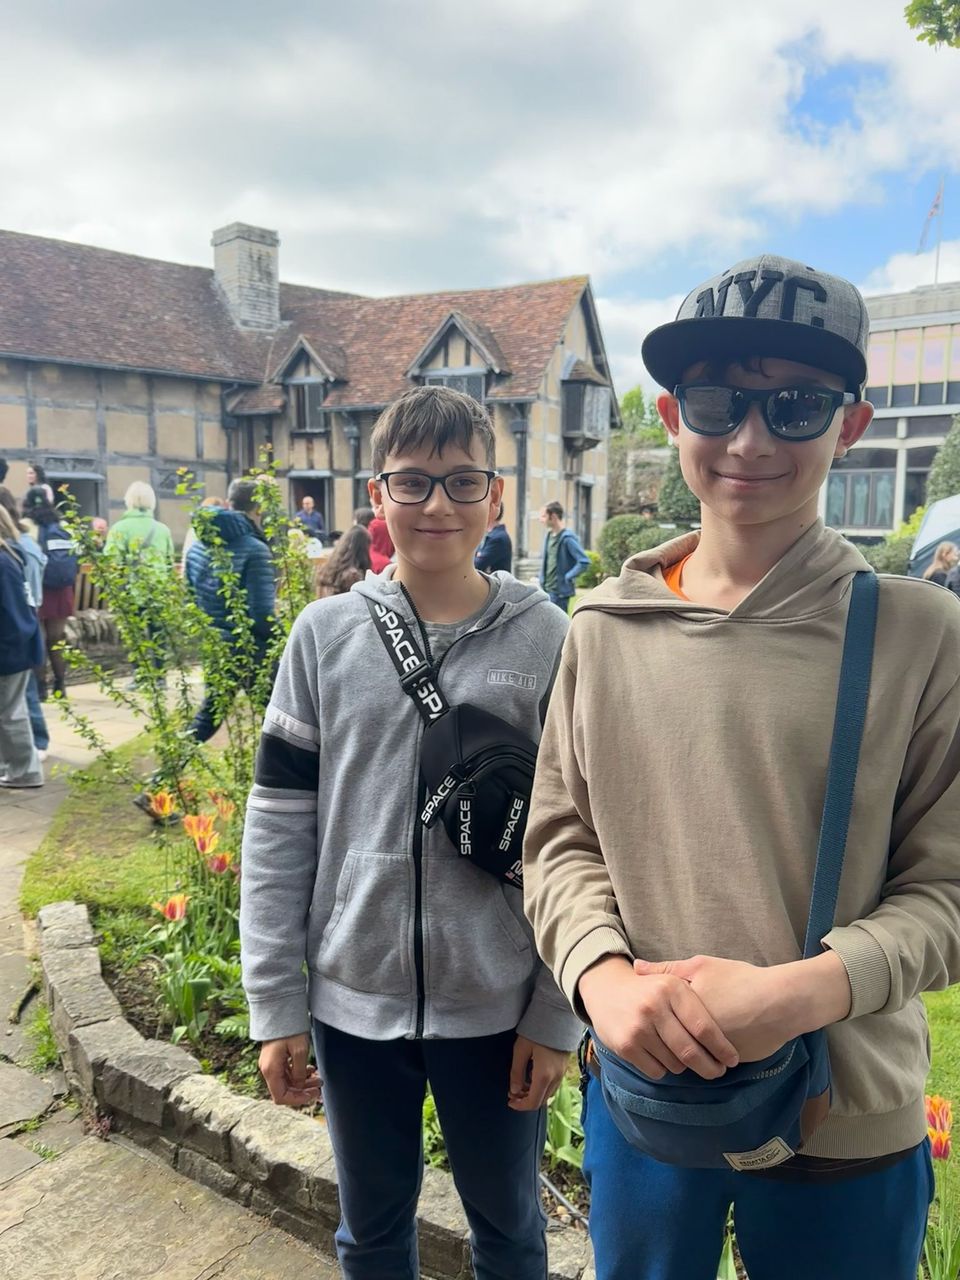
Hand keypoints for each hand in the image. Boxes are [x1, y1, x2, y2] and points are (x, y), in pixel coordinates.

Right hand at [258, 1034, 321, 1106]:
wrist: (281, 1010)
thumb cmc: (290, 1029)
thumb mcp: (300, 1051)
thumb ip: (300, 1072)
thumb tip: (299, 1087)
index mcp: (271, 1070)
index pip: (281, 1097)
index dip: (297, 1100)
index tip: (312, 1094)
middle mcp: (268, 1069)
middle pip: (284, 1090)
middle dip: (303, 1090)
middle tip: (319, 1085)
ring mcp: (271, 1064)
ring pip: (287, 1081)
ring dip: (302, 1082)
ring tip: (318, 1077)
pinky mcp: (275, 1059)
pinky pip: (286, 1072)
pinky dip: (298, 1074)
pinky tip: (310, 1069)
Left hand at [508, 1035, 569, 1110]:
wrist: (556, 1017)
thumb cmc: (536, 1031)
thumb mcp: (520, 1050)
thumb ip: (516, 1072)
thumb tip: (513, 1091)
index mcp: (543, 1075)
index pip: (532, 1102)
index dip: (520, 1106)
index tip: (509, 1101)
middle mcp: (555, 1078)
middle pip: (541, 1101)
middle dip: (525, 1101)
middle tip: (512, 1093)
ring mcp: (561, 1074)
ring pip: (547, 1094)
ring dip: (534, 1094)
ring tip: (520, 1085)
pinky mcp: (563, 1068)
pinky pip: (552, 1085)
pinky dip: (541, 1087)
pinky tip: (531, 1078)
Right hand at [579, 955, 738, 1080]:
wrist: (605, 990)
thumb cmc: (649, 989)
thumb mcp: (673, 981)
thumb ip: (698, 996)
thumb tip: (734, 1022)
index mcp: (671, 989)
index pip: (704, 1027)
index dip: (722, 1048)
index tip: (733, 1060)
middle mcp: (654, 1006)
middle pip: (690, 1051)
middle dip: (709, 1067)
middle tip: (718, 1071)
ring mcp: (638, 1027)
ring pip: (675, 1063)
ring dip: (684, 1066)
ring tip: (683, 1056)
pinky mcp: (626, 1045)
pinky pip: (656, 1070)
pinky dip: (663, 1068)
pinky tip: (661, 1055)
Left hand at [633, 952, 850, 1061]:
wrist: (781, 1001)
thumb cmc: (740, 979)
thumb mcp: (702, 966)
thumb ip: (667, 969)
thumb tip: (636, 968)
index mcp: (684, 1008)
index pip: (659, 1021)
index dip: (657, 1020)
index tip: (656, 1020)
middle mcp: (695, 1032)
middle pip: (671, 1041)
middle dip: (667, 1043)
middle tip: (667, 1036)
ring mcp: (712, 1050)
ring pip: (690, 1056)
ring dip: (688, 1054)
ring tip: (689, 1045)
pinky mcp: (730, 1062)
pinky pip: (710, 1062)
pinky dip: (708, 1058)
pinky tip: (710, 1050)